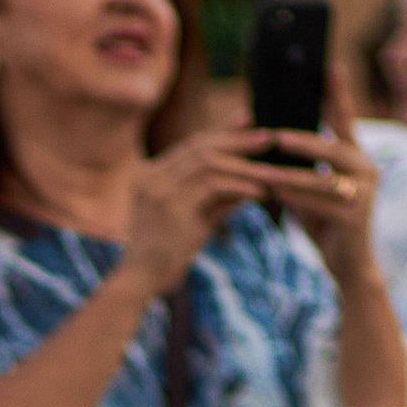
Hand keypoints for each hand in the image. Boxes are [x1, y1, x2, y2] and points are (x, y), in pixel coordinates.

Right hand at [123, 128, 282, 300]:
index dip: (222, 131)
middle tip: (267, 138)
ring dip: (242, 165)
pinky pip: (213, 187)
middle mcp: (152, 177)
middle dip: (237, 140)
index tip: (248, 120)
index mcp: (151, 175)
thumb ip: (215, 202)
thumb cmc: (162, 261)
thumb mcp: (191, 224)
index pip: (191, 145)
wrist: (137, 285)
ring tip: (269, 171)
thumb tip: (248, 184)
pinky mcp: (172, 208)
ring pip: (209, 162)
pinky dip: (239, 187)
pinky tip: (259, 193)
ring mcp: (160, 191)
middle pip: (201, 146)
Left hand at [241, 65, 383, 292]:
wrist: (349, 267)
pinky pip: (318, 202)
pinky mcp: (354, 215)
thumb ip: (301, 169)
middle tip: (276, 134)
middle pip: (333, 146)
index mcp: (357, 157)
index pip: (345, 120)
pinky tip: (274, 192)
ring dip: (289, 172)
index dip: (338, 94)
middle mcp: (366, 169)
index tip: (329, 66)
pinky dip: (294, 197)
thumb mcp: (312, 191)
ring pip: (321, 177)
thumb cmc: (327, 225)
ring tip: (264, 167)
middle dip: (303, 140)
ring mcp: (363, 192)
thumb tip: (272, 143)